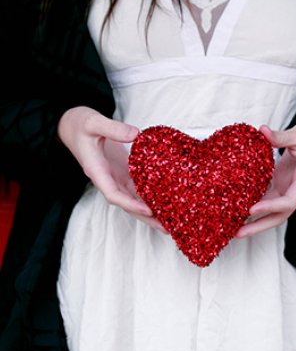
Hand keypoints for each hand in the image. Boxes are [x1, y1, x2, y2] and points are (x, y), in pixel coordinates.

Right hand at [58, 106, 166, 232]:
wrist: (70, 125)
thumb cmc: (78, 124)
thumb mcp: (93, 122)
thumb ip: (112, 128)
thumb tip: (136, 134)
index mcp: (96, 170)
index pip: (113, 194)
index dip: (130, 203)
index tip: (148, 209)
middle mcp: (106, 178)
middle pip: (126, 203)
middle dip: (145, 217)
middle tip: (166, 228)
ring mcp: (114, 176)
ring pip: (133, 198)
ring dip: (150, 211)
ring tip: (170, 221)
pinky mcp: (121, 171)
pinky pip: (135, 187)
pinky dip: (149, 196)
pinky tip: (164, 202)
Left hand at [235, 117, 295, 237]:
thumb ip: (281, 136)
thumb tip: (262, 131)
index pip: (289, 201)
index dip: (270, 207)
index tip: (251, 210)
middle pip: (280, 215)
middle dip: (259, 226)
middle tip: (238, 233)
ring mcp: (291, 187)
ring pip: (273, 210)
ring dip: (255, 219)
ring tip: (235, 226)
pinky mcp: (284, 182)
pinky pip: (269, 198)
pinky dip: (256, 203)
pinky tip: (239, 207)